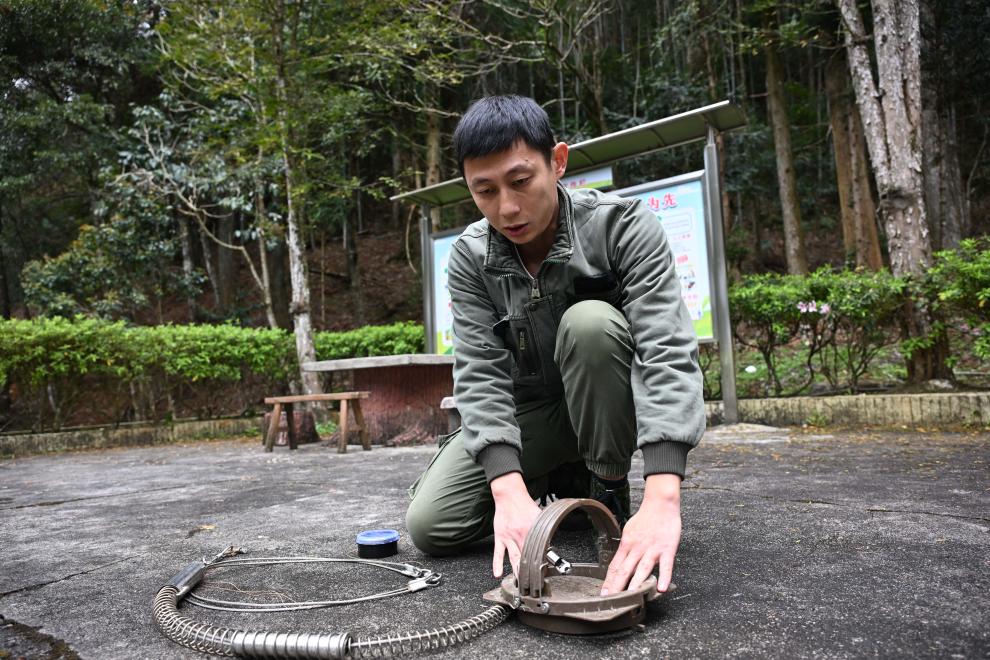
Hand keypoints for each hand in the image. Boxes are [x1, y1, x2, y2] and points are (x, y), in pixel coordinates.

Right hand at [490, 472, 541, 578]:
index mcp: (531, 531)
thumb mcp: (539, 516)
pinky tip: (497, 574)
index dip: (541, 562)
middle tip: (533, 585)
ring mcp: (508, 538)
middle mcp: (519, 536)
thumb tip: (551, 539)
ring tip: (520, 585)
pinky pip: (498, 552)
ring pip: (513, 558)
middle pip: (525, 557)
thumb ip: (544, 528)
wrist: (509, 495)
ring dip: (517, 572)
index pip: (537, 550)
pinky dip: (497, 564)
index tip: (545, 573)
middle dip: (529, 572)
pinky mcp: (500, 537)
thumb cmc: (524, 504)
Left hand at [600, 473, 680, 595]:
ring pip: (643, 569)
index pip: (615, 565)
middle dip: (617, 586)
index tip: (604, 593)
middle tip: (612, 600)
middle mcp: (637, 548)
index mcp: (627, 544)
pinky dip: (664, 577)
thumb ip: (625, 548)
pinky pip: (666, 565)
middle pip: (625, 569)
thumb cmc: (646, 518)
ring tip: (631, 596)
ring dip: (636, 583)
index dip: (609, 580)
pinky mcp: (667, 549)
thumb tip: (619, 562)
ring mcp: (652, 549)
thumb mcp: (629, 531)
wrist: (660, 503)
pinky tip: (661, 588)